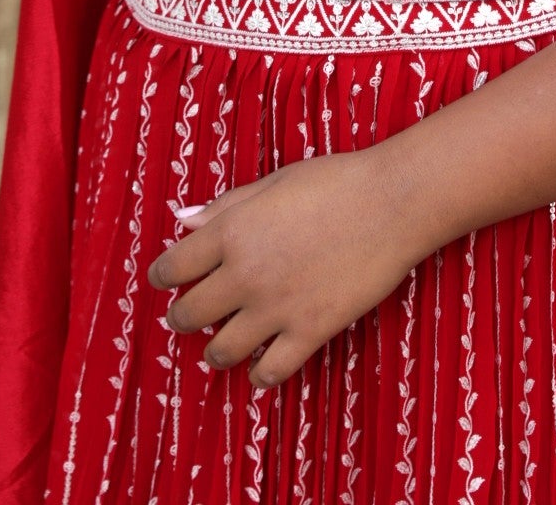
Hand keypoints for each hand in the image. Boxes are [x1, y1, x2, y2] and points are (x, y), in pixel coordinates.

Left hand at [147, 147, 419, 389]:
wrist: (392, 202)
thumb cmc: (336, 181)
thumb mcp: (274, 182)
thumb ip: (227, 206)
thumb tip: (185, 220)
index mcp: (232, 231)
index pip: (172, 268)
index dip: (163, 277)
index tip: (166, 280)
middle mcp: (245, 274)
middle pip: (189, 314)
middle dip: (183, 317)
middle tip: (190, 316)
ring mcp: (277, 308)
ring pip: (221, 352)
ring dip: (216, 350)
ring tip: (223, 344)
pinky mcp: (309, 331)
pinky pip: (269, 372)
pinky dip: (259, 374)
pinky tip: (262, 364)